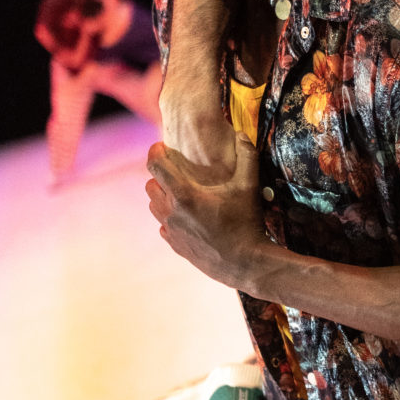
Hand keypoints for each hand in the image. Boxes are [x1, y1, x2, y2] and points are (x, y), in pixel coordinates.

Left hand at [145, 134, 268, 288]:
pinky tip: (187, 215)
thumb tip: (243, 134)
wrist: (246, 264)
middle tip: (176, 170)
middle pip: (150, 185)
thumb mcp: (249, 187)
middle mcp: (172, 212)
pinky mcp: (175, 245)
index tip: (161, 145)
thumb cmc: (247, 223)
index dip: (155, 151)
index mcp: (185, 194)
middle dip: (159, 174)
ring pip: (153, 206)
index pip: (155, 164)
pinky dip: (170, 217)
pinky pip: (163, 226)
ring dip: (162, 196)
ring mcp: (171, 231)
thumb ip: (246, 157)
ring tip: (181, 192)